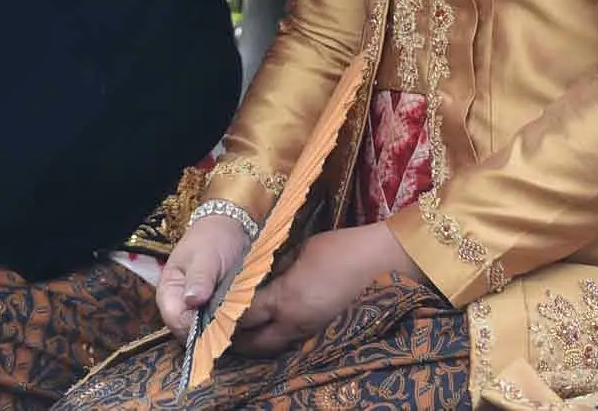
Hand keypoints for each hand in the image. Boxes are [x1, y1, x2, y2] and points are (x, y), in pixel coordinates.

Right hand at [158, 212, 253, 336]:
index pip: (176, 322)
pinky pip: (219, 325)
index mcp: (169, 292)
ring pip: (207, 332)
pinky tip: (242, 314)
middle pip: (190, 333)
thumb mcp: (206, 256)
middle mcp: (180, 305)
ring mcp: (198, 310)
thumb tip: (192, 301)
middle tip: (232, 318)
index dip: (195, 327)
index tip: (217, 321)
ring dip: (223, 327)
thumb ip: (199, 278)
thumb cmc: (214, 238)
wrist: (231, 226)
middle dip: (211, 330)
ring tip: (239, 314)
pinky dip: (230, 323)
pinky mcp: (214, 310)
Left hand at [233, 224, 417, 356]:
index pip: (243, 314)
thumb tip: (264, 275)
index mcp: (285, 299)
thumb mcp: (302, 251)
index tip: (213, 306)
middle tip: (222, 327)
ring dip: (257, 343)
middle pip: (254, 344)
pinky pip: (293, 343)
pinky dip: (278, 340)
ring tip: (244, 332)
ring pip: (274, 349)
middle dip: (236, 339)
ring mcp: (311, 333)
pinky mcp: (324, 334)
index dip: (226, 312)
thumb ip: (278, 266)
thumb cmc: (342, 250)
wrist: (384, 264)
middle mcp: (294, 323)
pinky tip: (274, 329)